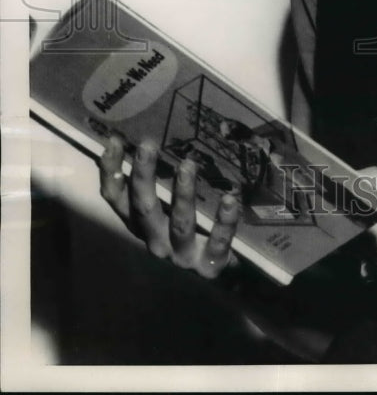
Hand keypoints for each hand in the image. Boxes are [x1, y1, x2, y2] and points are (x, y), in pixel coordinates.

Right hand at [99, 136, 239, 278]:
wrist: (211, 271)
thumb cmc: (182, 231)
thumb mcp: (161, 210)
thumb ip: (151, 184)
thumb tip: (139, 141)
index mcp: (141, 225)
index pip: (117, 200)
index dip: (111, 174)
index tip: (115, 142)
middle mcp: (156, 240)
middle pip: (144, 209)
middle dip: (144, 176)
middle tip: (147, 145)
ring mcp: (182, 254)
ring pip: (181, 223)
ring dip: (183, 194)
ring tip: (188, 165)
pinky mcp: (209, 264)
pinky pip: (218, 241)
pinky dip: (224, 221)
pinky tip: (229, 199)